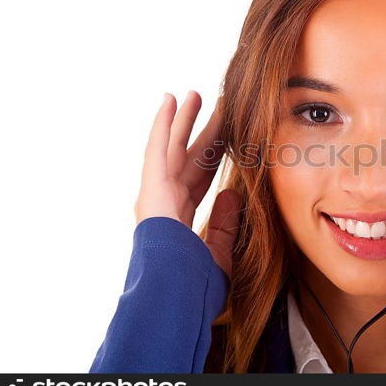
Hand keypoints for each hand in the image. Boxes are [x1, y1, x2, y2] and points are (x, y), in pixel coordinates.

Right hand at [134, 90, 241, 277]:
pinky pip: (158, 148)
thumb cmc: (194, 283)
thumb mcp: (218, 250)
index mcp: (183, 217)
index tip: (231, 136)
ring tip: (193, 95)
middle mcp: (168, 201)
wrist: (174, 291)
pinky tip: (170, 100)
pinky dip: (163, 123)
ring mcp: (157, 193)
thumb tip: (232, 194)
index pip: (202, 177)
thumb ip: (225, 223)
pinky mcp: (152, 186)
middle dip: (205, 132)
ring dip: (183, 119)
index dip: (216, 155)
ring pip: (173, 146)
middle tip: (217, 107)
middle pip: (191, 156)